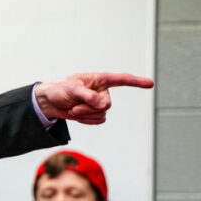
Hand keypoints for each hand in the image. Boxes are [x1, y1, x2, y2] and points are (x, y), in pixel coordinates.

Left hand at [34, 72, 153, 124]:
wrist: (50, 102)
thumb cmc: (60, 89)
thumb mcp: (71, 89)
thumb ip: (87, 96)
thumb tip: (102, 105)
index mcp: (99, 79)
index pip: (121, 80)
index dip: (136, 82)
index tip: (150, 83)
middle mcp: (102, 91)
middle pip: (107, 104)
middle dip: (89, 108)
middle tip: (74, 106)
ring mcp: (99, 103)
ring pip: (102, 114)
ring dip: (85, 115)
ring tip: (73, 109)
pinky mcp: (95, 113)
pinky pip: (98, 121)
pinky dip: (85, 120)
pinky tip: (77, 114)